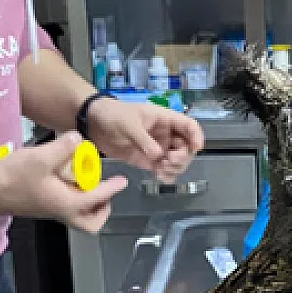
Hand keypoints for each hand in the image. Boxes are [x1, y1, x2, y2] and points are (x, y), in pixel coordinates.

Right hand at [0, 133, 126, 232]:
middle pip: (90, 223)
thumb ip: (63, 147)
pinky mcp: (40, 206)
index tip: (122, 181)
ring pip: (78, 217)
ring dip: (88, 205)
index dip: (112, 189)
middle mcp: (61, 212)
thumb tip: (78, 139)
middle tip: (104, 192)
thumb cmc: (12, 177)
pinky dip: (73, 199)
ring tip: (87, 184)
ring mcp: (50, 211)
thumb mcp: (41, 158)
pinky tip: (65, 180)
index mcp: (67, 204)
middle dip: (102, 210)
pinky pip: (65, 208)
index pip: (97, 198)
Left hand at [87, 99, 204, 182]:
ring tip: (161, 170)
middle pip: (186, 147)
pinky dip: (166, 175)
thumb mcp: (129, 124)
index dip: (196, 136)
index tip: (196, 148)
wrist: (94, 124)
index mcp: (165, 119)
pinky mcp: (149, 160)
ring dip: (174, 168)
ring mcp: (158, 148)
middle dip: (182, 157)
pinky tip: (159, 177)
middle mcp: (165, 134)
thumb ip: (144, 140)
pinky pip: (164, 169)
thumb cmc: (113, 116)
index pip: (189, 126)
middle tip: (169, 161)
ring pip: (177, 161)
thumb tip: (158, 156)